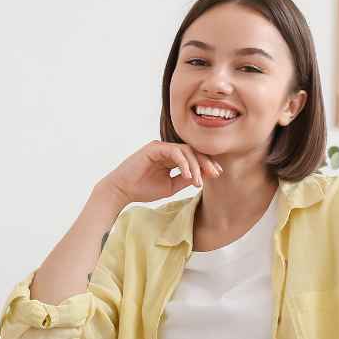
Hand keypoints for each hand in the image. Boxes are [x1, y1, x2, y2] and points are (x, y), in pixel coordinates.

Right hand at [104, 141, 222, 205]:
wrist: (122, 191)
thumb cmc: (142, 189)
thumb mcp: (170, 186)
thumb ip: (185, 179)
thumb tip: (203, 175)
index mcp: (171, 158)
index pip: (193, 157)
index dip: (206, 164)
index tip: (217, 174)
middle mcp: (167, 150)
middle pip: (193, 151)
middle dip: (206, 162)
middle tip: (215, 174)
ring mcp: (160, 147)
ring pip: (186, 151)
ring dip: (195, 165)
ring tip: (198, 181)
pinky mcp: (154, 148)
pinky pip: (175, 151)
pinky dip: (183, 163)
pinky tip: (188, 176)